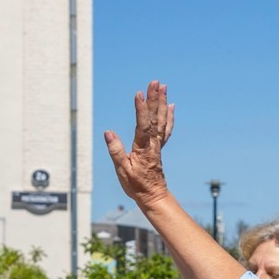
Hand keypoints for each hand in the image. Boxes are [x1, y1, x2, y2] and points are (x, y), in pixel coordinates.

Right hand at [103, 81, 174, 206]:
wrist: (153, 196)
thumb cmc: (136, 185)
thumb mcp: (122, 170)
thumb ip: (115, 151)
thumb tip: (108, 132)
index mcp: (143, 148)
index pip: (143, 125)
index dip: (141, 109)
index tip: (140, 93)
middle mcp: (153, 144)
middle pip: (155, 117)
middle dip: (155, 99)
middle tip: (156, 82)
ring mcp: (157, 145)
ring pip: (162, 120)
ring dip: (162, 103)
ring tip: (164, 87)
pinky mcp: (159, 147)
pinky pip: (166, 129)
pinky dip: (169, 116)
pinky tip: (171, 106)